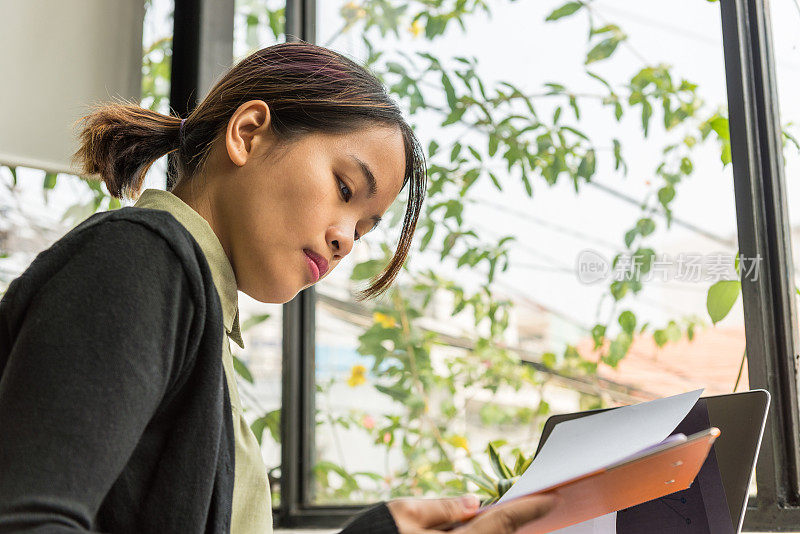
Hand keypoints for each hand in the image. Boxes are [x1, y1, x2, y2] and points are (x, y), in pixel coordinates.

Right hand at [387, 493, 557, 533]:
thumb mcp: (403, 513)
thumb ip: (442, 507)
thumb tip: (472, 502)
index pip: (502, 522)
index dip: (529, 508)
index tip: (551, 498)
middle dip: (514, 523)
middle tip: (532, 505)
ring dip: (497, 532)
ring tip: (503, 515)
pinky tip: (475, 528)